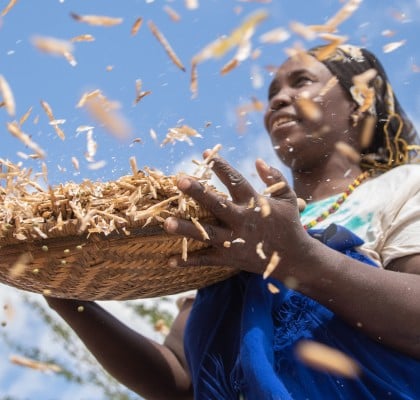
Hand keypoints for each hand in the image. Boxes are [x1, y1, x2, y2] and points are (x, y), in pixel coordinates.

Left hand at [164, 152, 311, 278]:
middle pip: (217, 205)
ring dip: (186, 229)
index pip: (236, 181)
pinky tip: (170, 260)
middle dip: (198, 193)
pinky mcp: (230, 259)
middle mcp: (242, 221)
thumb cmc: (289, 224)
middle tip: (179, 181)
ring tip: (166, 223)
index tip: (205, 152)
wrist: (295, 259)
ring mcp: (234, 242)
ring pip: (207, 234)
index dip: (221, 167)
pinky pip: (207, 260)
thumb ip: (274, 178)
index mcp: (254, 204)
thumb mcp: (287, 198)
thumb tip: (258, 160)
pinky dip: (189, 261)